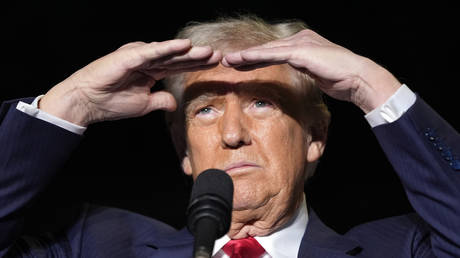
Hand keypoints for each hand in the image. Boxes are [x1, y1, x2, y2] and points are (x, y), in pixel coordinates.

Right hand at [40, 39, 221, 125]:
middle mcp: (146, 61)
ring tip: (208, 51)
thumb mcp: (143, 105)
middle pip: (177, 58)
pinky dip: (169, 48)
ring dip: (189, 52)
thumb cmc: (111, 103)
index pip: (178, 67)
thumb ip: (160, 101)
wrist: (87, 103)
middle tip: (218, 55)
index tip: (215, 65)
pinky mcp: (130, 55)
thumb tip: (174, 104)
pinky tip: (185, 45)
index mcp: (150, 72)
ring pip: (169, 53)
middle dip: (198, 57)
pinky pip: (154, 52)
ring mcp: (138, 56)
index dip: (196, 66)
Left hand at [222, 29, 400, 112]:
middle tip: (227, 61)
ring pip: (267, 50)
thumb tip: (298, 73)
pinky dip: (257, 56)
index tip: (239, 66)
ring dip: (245, 56)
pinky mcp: (301, 51)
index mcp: (303, 45)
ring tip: (228, 61)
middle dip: (246, 57)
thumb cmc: (340, 79)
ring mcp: (300, 44)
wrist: (357, 78)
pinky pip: (274, 54)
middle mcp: (300, 40)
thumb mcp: (317, 73)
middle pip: (267, 49)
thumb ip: (304, 69)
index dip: (255, 59)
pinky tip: (242, 59)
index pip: (273, 52)